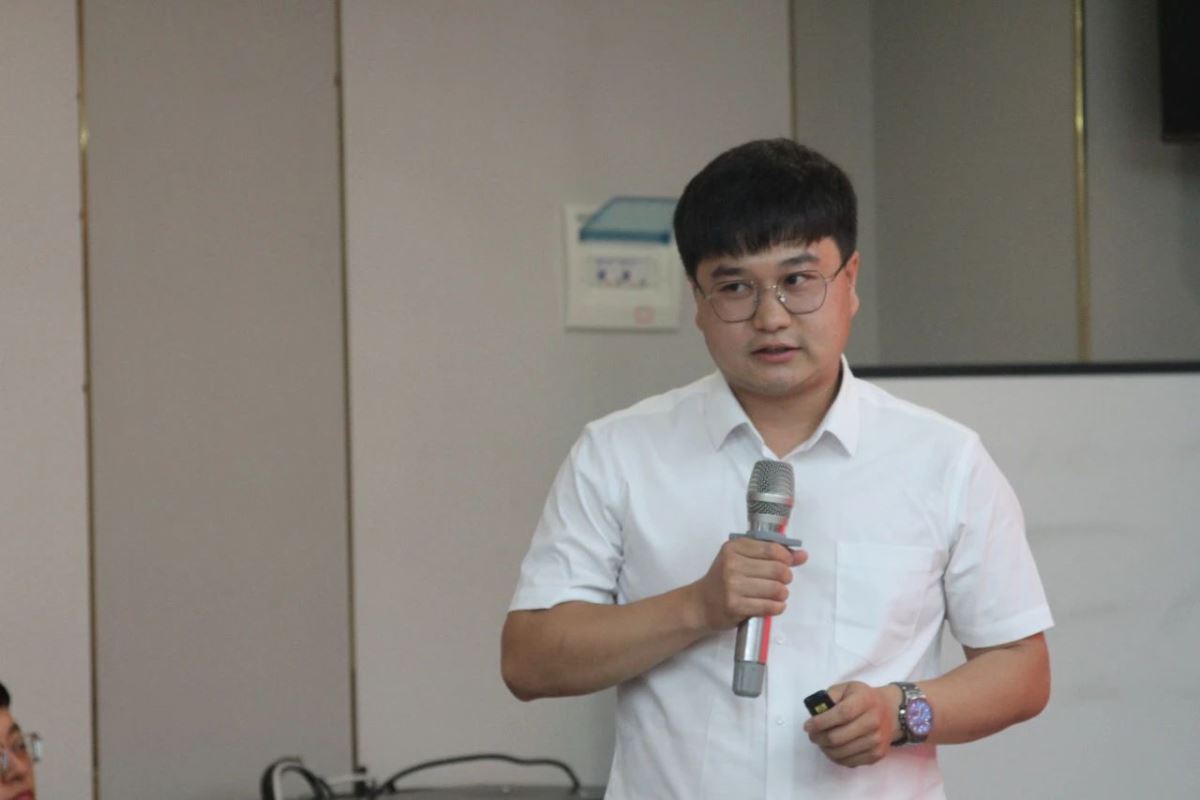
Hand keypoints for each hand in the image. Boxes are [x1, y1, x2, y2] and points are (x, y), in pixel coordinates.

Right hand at [690, 538, 806, 631]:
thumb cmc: (724, 580)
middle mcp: (732, 564)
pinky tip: (773, 605)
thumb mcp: (742, 560)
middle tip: (781, 582)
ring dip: (782, 594)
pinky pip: (769, 606)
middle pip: (777, 569)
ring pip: (776, 589)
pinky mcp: (735, 606)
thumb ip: (772, 555)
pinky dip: (777, 607)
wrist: (701, 604)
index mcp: (733, 547)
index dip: (786, 558)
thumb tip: (802, 555)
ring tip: (777, 595)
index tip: (785, 564)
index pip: (772, 549)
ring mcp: (732, 586)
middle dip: (786, 577)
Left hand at [804, 682, 900, 766]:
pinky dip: (836, 757)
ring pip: (841, 752)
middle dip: (818, 738)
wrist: (891, 711)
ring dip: (825, 749)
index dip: (820, 722)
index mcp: (865, 701)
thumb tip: (815, 712)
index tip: (807, 726)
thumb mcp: (847, 688)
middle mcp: (873, 721)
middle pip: (838, 737)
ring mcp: (876, 740)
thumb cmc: (864, 698)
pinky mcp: (877, 754)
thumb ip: (830, 696)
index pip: (840, 714)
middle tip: (812, 735)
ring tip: (821, 741)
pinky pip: (850, 762)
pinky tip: (833, 749)